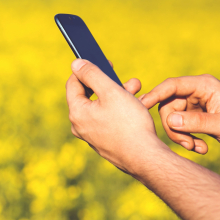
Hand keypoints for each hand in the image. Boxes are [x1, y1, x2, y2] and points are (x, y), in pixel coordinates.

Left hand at [66, 59, 165, 174]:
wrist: (145, 158)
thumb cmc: (129, 123)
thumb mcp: (111, 91)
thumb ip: (92, 74)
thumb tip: (75, 64)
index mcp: (77, 112)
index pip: (73, 83)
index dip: (87, 69)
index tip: (103, 62)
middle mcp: (80, 125)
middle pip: (90, 95)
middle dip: (109, 83)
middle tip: (127, 78)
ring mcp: (92, 136)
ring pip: (102, 107)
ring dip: (118, 95)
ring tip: (137, 89)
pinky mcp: (104, 142)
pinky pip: (108, 119)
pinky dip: (119, 109)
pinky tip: (136, 106)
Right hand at [140, 75, 219, 162]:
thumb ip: (196, 122)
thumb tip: (169, 121)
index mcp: (204, 86)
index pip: (172, 86)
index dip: (155, 95)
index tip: (141, 106)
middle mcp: (197, 92)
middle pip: (169, 105)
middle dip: (174, 127)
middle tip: (187, 145)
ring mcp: (196, 103)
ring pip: (173, 118)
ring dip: (181, 136)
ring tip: (198, 148)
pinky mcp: (196, 114)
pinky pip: (182, 125)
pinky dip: (187, 138)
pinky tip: (201, 147)